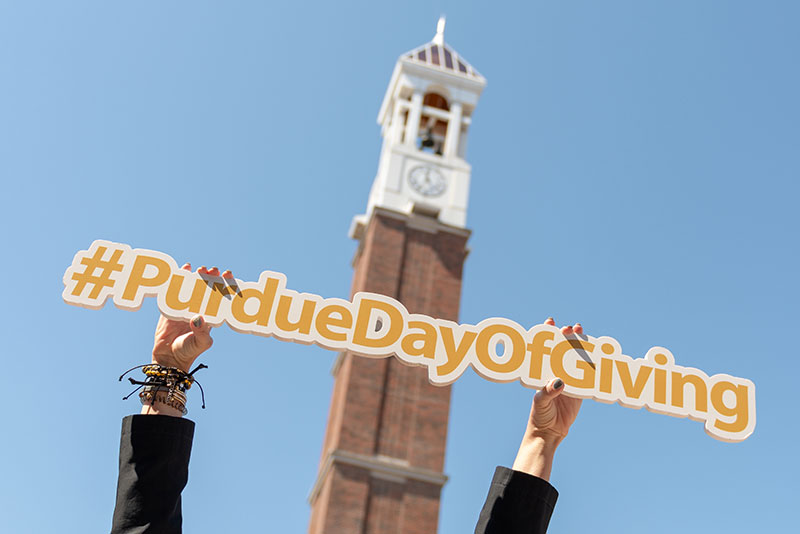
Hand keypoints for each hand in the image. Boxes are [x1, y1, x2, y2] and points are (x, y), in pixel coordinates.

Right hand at [151, 263, 228, 371]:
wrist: (169, 358)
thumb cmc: (189, 352)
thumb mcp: (201, 343)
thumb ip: (201, 332)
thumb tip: (198, 317)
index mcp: (211, 316)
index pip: (221, 297)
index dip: (226, 285)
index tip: (228, 275)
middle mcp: (200, 309)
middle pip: (208, 289)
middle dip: (211, 278)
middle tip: (212, 270)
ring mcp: (185, 307)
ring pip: (193, 287)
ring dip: (197, 277)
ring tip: (200, 269)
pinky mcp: (171, 308)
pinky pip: (176, 291)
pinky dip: (180, 280)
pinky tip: (184, 269)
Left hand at [512, 317, 583, 480]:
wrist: (549, 433)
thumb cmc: (538, 416)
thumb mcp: (540, 402)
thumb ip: (548, 392)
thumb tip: (559, 382)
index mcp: (542, 371)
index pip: (543, 348)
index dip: (546, 333)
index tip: (551, 323)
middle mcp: (555, 371)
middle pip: (563, 348)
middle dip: (568, 336)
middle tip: (573, 329)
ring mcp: (569, 379)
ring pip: (577, 358)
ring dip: (582, 347)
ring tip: (587, 336)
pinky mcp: (581, 390)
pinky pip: (588, 375)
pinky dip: (594, 366)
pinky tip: (600, 357)